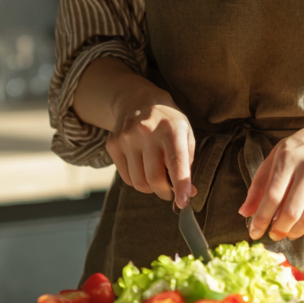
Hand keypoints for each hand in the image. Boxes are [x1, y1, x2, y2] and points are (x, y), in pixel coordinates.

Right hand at [106, 90, 196, 209]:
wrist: (138, 99)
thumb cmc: (168, 121)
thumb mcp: (185, 133)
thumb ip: (188, 163)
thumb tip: (190, 193)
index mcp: (171, 128)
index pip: (176, 162)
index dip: (180, 185)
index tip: (184, 203)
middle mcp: (147, 131)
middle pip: (154, 179)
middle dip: (165, 193)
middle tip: (169, 193)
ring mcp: (127, 137)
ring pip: (138, 182)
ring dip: (150, 188)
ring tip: (156, 177)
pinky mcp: (113, 144)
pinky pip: (126, 177)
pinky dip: (137, 180)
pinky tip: (142, 167)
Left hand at [238, 110, 303, 241]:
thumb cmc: (303, 147)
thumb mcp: (277, 155)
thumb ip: (259, 183)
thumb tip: (244, 213)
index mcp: (288, 158)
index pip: (272, 196)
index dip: (261, 219)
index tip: (254, 233)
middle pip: (290, 212)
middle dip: (278, 230)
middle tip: (273, 234)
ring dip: (293, 232)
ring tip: (287, 231)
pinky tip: (303, 224)